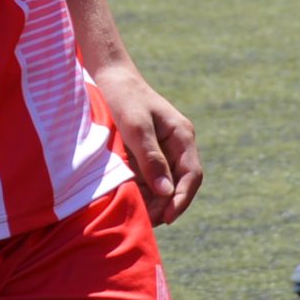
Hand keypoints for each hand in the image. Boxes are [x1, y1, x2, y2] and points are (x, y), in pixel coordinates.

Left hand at [92, 61, 203, 223]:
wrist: (108, 77)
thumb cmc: (124, 98)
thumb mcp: (136, 127)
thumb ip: (151, 158)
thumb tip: (166, 192)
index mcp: (182, 136)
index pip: (191, 175)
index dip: (182, 199)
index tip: (168, 218)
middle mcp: (176, 145)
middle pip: (178, 184)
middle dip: (165, 205)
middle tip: (147, 222)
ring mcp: (162, 150)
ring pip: (163, 184)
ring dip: (152, 201)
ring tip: (136, 214)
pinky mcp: (146, 153)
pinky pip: (148, 178)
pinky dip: (141, 190)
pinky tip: (128, 199)